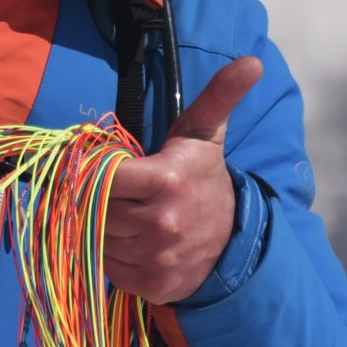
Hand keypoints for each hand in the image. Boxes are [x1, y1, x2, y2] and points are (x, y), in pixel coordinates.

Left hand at [103, 55, 264, 303]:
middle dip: (97, 197)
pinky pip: (106, 265)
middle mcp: (160, 223)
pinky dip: (111, 253)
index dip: (94, 170)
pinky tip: (132, 241)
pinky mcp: (150, 285)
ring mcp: (155, 258)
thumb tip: (252, 62)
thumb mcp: (205, 135)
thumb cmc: (203, 179)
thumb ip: (219, 96)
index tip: (104, 167)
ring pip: (96, 236)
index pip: (99, 174)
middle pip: (93, 205)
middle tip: (118, 193)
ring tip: (127, 214)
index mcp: (166, 180)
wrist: (231, 241)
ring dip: (101, 225)